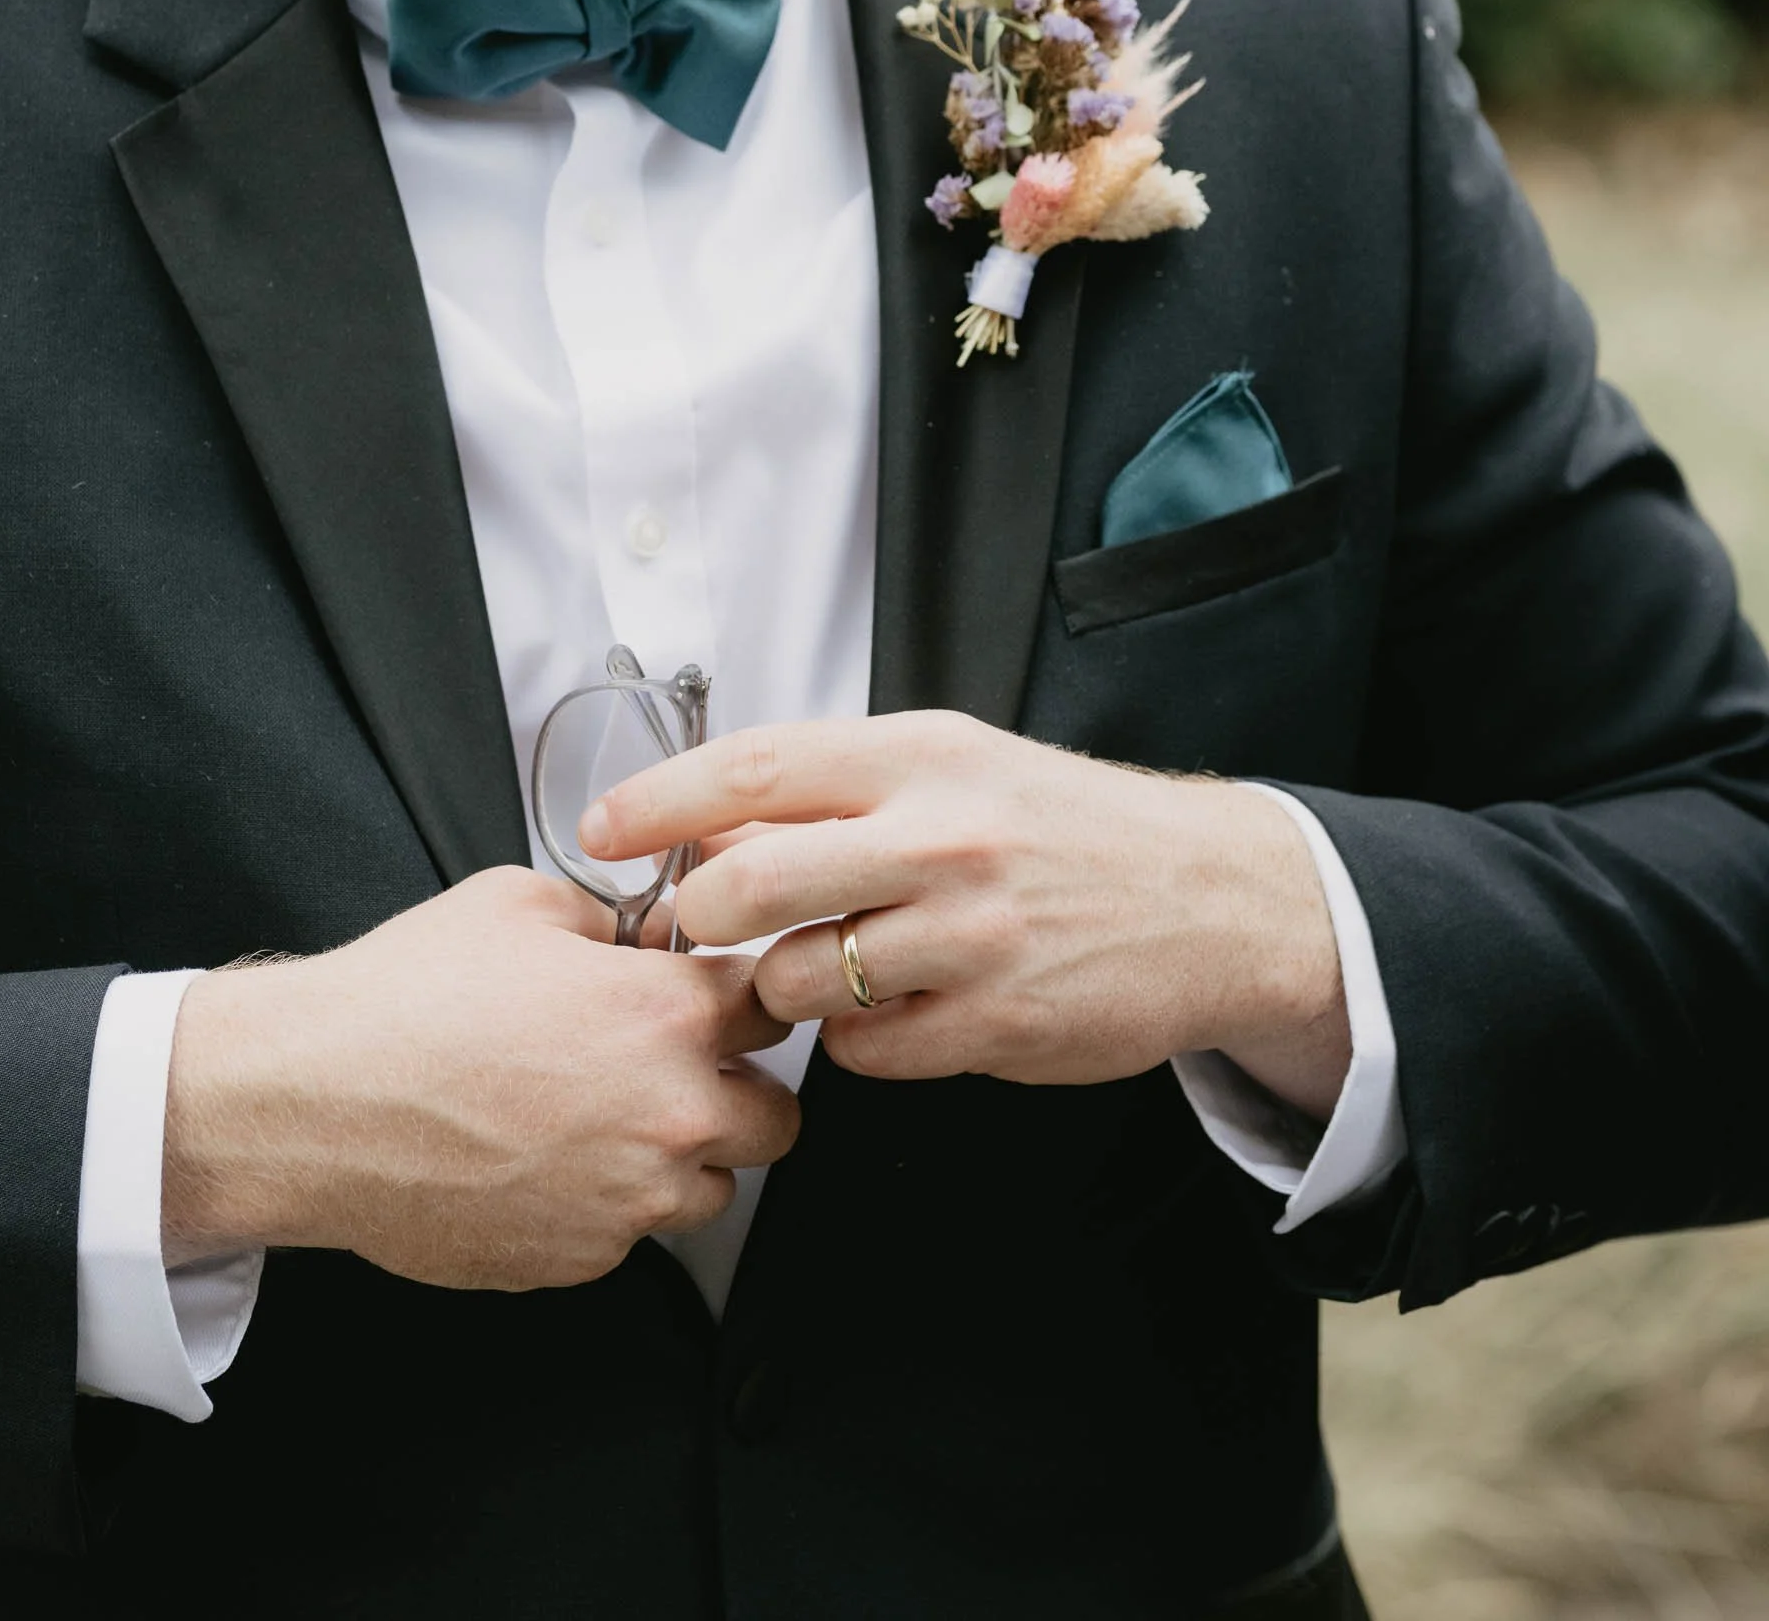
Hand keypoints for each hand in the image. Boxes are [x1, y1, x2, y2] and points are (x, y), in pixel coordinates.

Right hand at [161, 867, 799, 1288]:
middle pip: (776, 1116)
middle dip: (738, 1088)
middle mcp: (670, 1115)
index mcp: (668, 1015)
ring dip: (681, 1156)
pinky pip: (632, 1235)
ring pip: (712, 1188)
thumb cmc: (403, 1003)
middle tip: (679, 1067)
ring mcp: (630, 1201)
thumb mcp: (518, 903)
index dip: (747, 992)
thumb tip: (629, 936)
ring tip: (604, 1119)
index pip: (777, 1003)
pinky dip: (608, 1204)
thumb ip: (604, 920)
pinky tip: (545, 1160)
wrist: (316, 1105)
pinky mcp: (581, 1260)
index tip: (721, 995)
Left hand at [581, 713, 1349, 1114]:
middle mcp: (939, 837)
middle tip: (693, 928)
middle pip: (752, 884)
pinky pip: (867, 1050)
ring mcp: (969, 935)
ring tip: (818, 969)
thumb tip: (712, 819)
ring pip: (800, 980)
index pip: (755, 769)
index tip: (601, 828)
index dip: (660, 802)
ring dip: (783, 986)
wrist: (1205, 896)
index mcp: (920, 756)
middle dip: (698, 917)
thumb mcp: (955, 766)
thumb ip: (840, 790)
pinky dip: (858, 1038)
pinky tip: (894, 1009)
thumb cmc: (1060, 826)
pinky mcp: (996, 1021)